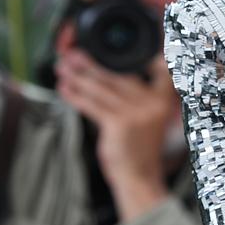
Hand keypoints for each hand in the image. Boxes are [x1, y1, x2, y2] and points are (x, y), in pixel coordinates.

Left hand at [55, 49, 178, 220]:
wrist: (140, 178)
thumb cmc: (139, 148)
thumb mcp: (146, 118)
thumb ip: (132, 97)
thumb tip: (102, 77)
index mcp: (163, 98)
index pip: (153, 68)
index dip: (134, 54)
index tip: (111, 46)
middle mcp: (153, 102)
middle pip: (117, 75)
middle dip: (90, 64)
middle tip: (72, 54)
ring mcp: (137, 113)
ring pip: (102, 88)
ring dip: (78, 76)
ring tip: (62, 68)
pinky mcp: (119, 124)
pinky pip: (92, 105)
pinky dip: (75, 96)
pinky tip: (63, 89)